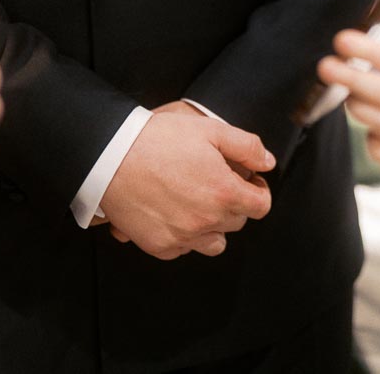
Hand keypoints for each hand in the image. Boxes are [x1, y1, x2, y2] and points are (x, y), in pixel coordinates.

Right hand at [100, 103, 273, 260]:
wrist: (113, 157)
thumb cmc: (159, 140)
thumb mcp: (210, 129)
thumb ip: (246, 146)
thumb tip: (267, 162)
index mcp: (224, 193)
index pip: (260, 206)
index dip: (259, 191)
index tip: (249, 181)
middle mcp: (207, 221)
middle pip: (237, 222)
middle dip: (234, 203)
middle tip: (218, 182)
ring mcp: (183, 237)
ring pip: (214, 243)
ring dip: (213, 225)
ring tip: (198, 201)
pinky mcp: (160, 246)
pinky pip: (184, 249)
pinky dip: (185, 235)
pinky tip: (175, 211)